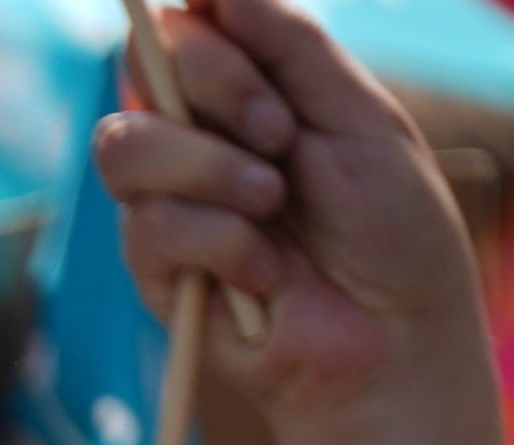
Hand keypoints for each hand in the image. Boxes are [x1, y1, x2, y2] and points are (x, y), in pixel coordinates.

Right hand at [100, 0, 505, 444]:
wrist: (388, 339)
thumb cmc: (392, 232)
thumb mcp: (359, 117)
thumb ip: (292, 47)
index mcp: (257, 91)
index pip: (190, 22)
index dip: (195, 17)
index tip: (222, 10)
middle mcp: (203, 137)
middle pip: (147, 67)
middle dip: (215, 87)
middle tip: (280, 134)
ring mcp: (170, 201)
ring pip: (125, 145)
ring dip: (208, 170)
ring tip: (271, 206)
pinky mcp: (154, 268)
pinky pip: (149, 226)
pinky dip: (218, 243)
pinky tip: (264, 273)